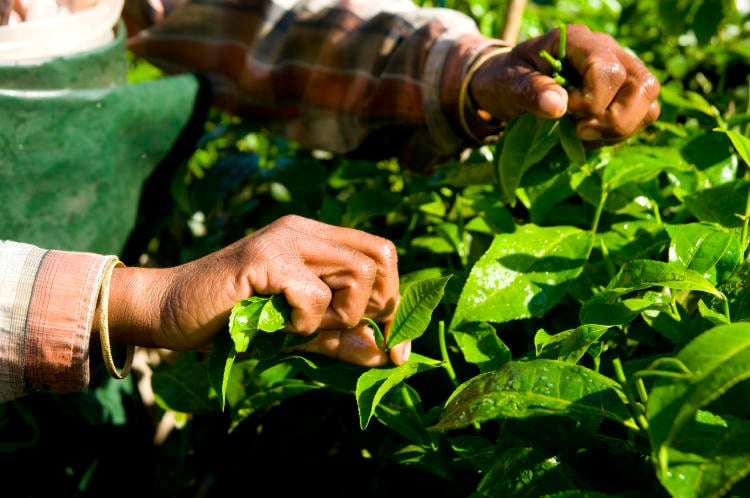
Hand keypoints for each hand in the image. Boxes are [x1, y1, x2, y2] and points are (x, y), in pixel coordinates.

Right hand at [107, 215, 408, 366]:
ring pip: (357, 274)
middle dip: (371, 308)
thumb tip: (389, 355)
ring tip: (298, 326)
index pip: (383, 253)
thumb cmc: (232, 324)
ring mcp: (284, 239)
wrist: (167, 313)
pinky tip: (275, 325)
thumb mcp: (299, 334)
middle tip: (332, 330)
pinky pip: (313, 295)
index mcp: (316, 240)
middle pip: (380, 259)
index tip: (392, 347)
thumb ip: (342, 339)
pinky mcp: (263, 259)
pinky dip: (303, 323)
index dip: (395, 300)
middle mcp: (304, 230)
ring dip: (337, 316)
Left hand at [470, 24, 660, 145]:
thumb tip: (558, 106)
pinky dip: (620, 133)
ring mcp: (619, 71)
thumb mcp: (507, 84)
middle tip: (580, 132)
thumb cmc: (506, 79)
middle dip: (615, 119)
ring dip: (621, 128)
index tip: (564, 112)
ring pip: (649, 101)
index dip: (592, 100)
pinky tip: (592, 137)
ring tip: (584, 136)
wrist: (506, 84)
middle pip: (642, 85)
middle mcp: (607, 50)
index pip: (608, 69)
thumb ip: (530, 91)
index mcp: (578, 41)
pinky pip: (641, 114)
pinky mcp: (620, 93)